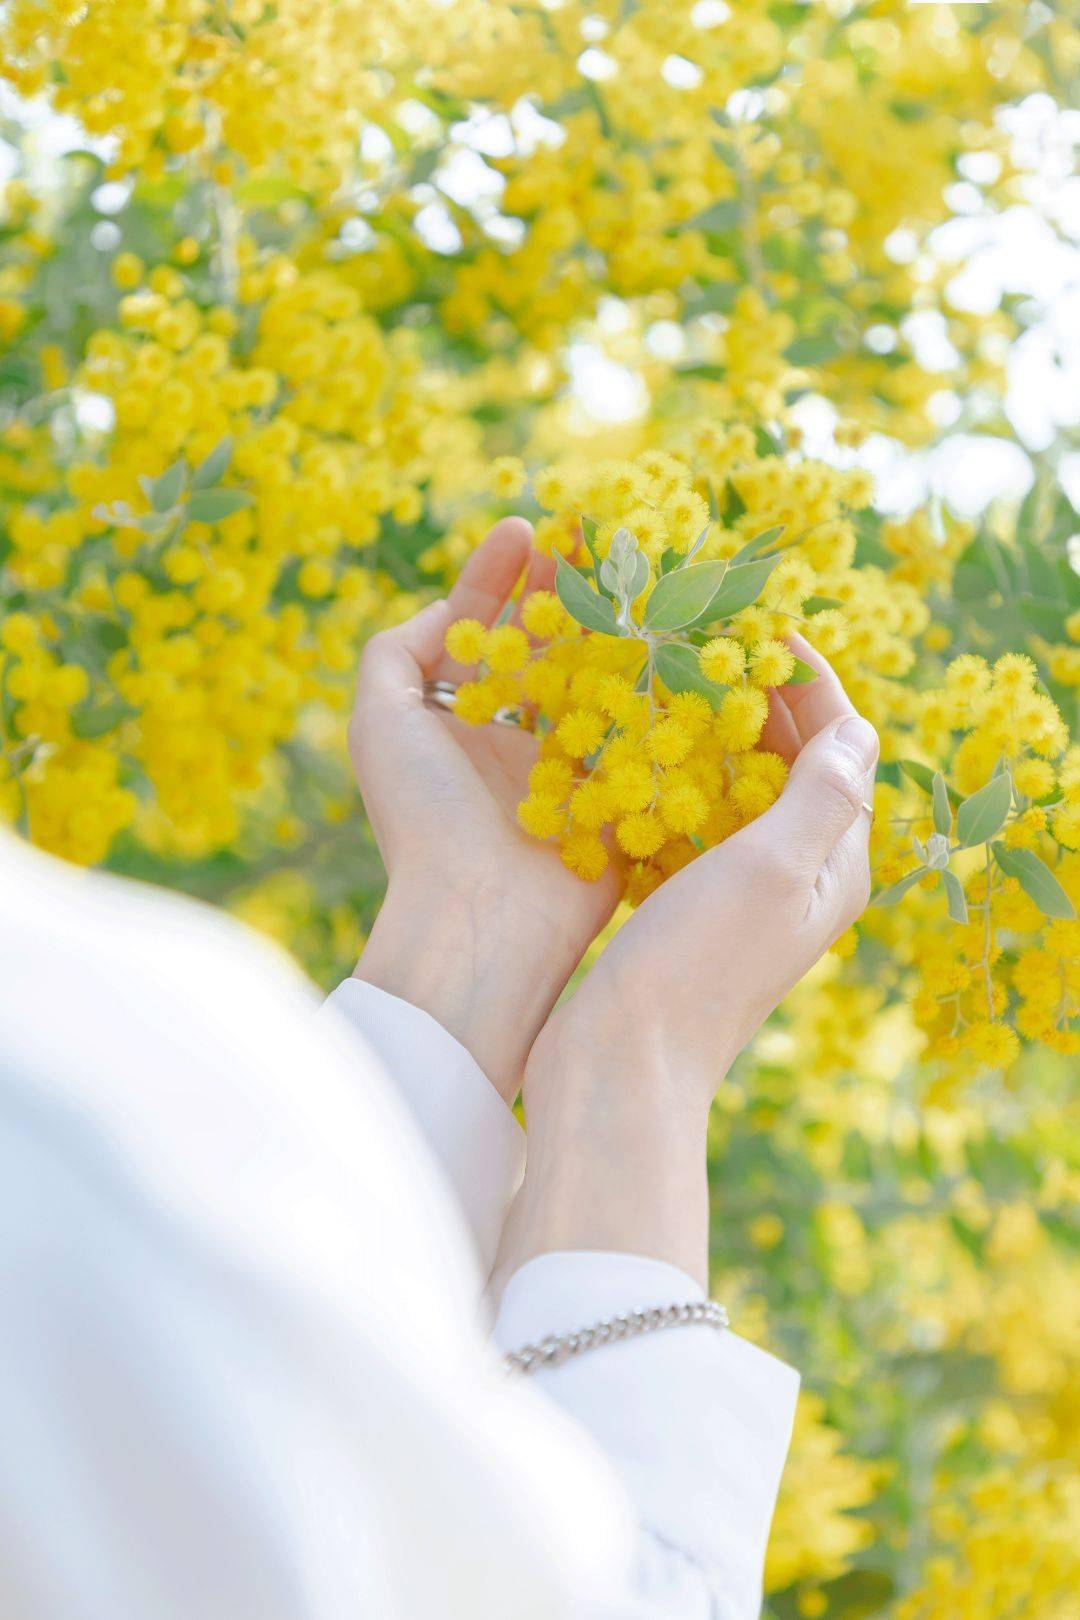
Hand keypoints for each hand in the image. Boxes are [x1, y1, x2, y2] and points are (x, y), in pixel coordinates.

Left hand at [348, 519, 620, 1104]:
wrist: (481, 920)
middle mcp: (516, 738)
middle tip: (601, 537)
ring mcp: (573, 768)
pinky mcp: (621, 799)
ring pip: (603, 680)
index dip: (501, 575)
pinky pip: (647, 736)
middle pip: (550, 643)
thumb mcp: (377, 722)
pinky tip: (685, 641)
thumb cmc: (422, 819)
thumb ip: (396, 652)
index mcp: (460, 719)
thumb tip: (450, 614)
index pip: (483, 628)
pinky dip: (665, 692)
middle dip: (571, 587)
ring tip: (647, 574)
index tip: (527, 527)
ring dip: (623, 628)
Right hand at [497, 639, 877, 1286]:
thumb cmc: (695, 964)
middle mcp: (799, 877)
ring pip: (742, 788)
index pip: (844, 746)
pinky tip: (637, 754)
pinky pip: (697, 823)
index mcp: (835, 864)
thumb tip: (858, 726)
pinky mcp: (692, 909)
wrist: (617, 1065)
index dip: (810, 681)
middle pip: (796, 761)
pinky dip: (678, 779)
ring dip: (715, 733)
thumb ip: (822, 792)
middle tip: (705, 641)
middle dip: (760, 697)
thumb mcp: (772, 867)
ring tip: (668, 681)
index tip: (759, 628)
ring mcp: (744, 896)